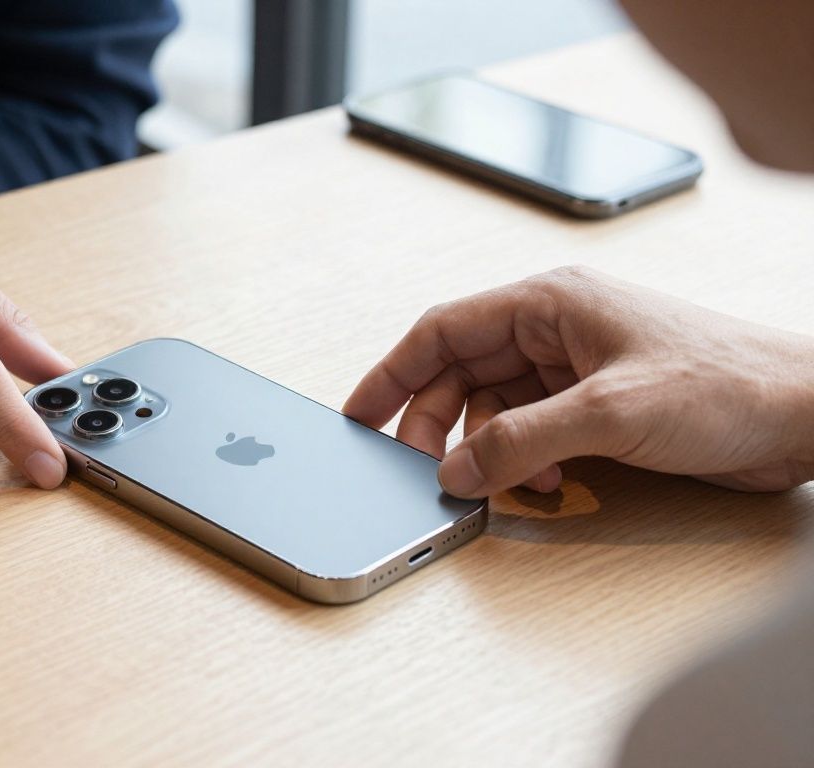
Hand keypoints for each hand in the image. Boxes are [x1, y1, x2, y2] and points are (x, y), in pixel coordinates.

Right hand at [344, 267, 813, 497]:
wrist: (806, 414)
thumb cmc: (729, 383)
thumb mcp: (610, 413)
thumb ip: (522, 441)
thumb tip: (456, 468)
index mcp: (549, 303)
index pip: (442, 330)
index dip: (392, 372)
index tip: (358, 413)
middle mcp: (556, 329)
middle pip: (460, 374)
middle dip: (436, 424)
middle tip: (423, 469)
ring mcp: (576, 368)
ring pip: (492, 408)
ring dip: (486, 450)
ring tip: (497, 482)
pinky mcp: (597, 404)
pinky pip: (530, 432)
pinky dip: (524, 463)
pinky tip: (549, 485)